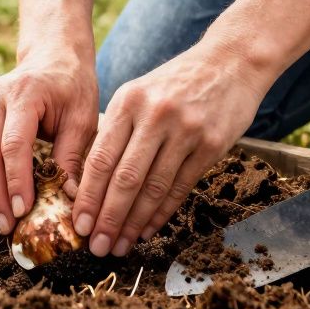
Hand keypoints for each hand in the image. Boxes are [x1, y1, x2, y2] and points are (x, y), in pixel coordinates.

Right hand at [0, 49, 98, 234]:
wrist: (54, 56)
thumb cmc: (73, 86)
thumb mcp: (82, 118)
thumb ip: (72, 157)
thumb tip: (68, 200)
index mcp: (24, 93)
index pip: (14, 143)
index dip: (16, 180)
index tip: (23, 210)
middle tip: (7, 225)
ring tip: (3, 221)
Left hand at [73, 39, 271, 256]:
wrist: (230, 62)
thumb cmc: (176, 82)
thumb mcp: (139, 92)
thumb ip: (117, 130)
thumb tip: (91, 181)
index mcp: (128, 101)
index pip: (101, 158)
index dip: (87, 195)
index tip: (78, 223)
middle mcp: (154, 115)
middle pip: (124, 178)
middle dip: (108, 217)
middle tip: (96, 246)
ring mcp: (185, 130)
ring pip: (153, 187)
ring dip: (134, 222)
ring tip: (121, 245)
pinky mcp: (212, 144)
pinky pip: (181, 187)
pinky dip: (162, 212)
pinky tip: (149, 229)